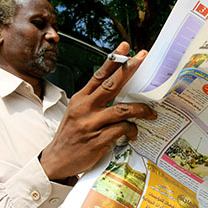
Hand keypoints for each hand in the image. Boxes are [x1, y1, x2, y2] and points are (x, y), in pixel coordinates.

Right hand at [40, 42, 156, 180]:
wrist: (56, 160)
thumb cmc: (71, 134)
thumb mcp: (77, 112)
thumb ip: (94, 100)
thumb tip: (117, 90)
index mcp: (80, 98)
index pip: (99, 75)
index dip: (113, 60)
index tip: (125, 47)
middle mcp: (85, 108)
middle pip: (110, 85)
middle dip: (129, 70)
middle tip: (143, 59)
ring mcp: (90, 124)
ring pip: (121, 109)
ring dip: (140, 110)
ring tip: (151, 113)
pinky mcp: (97, 140)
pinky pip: (121, 130)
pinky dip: (131, 130)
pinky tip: (133, 133)